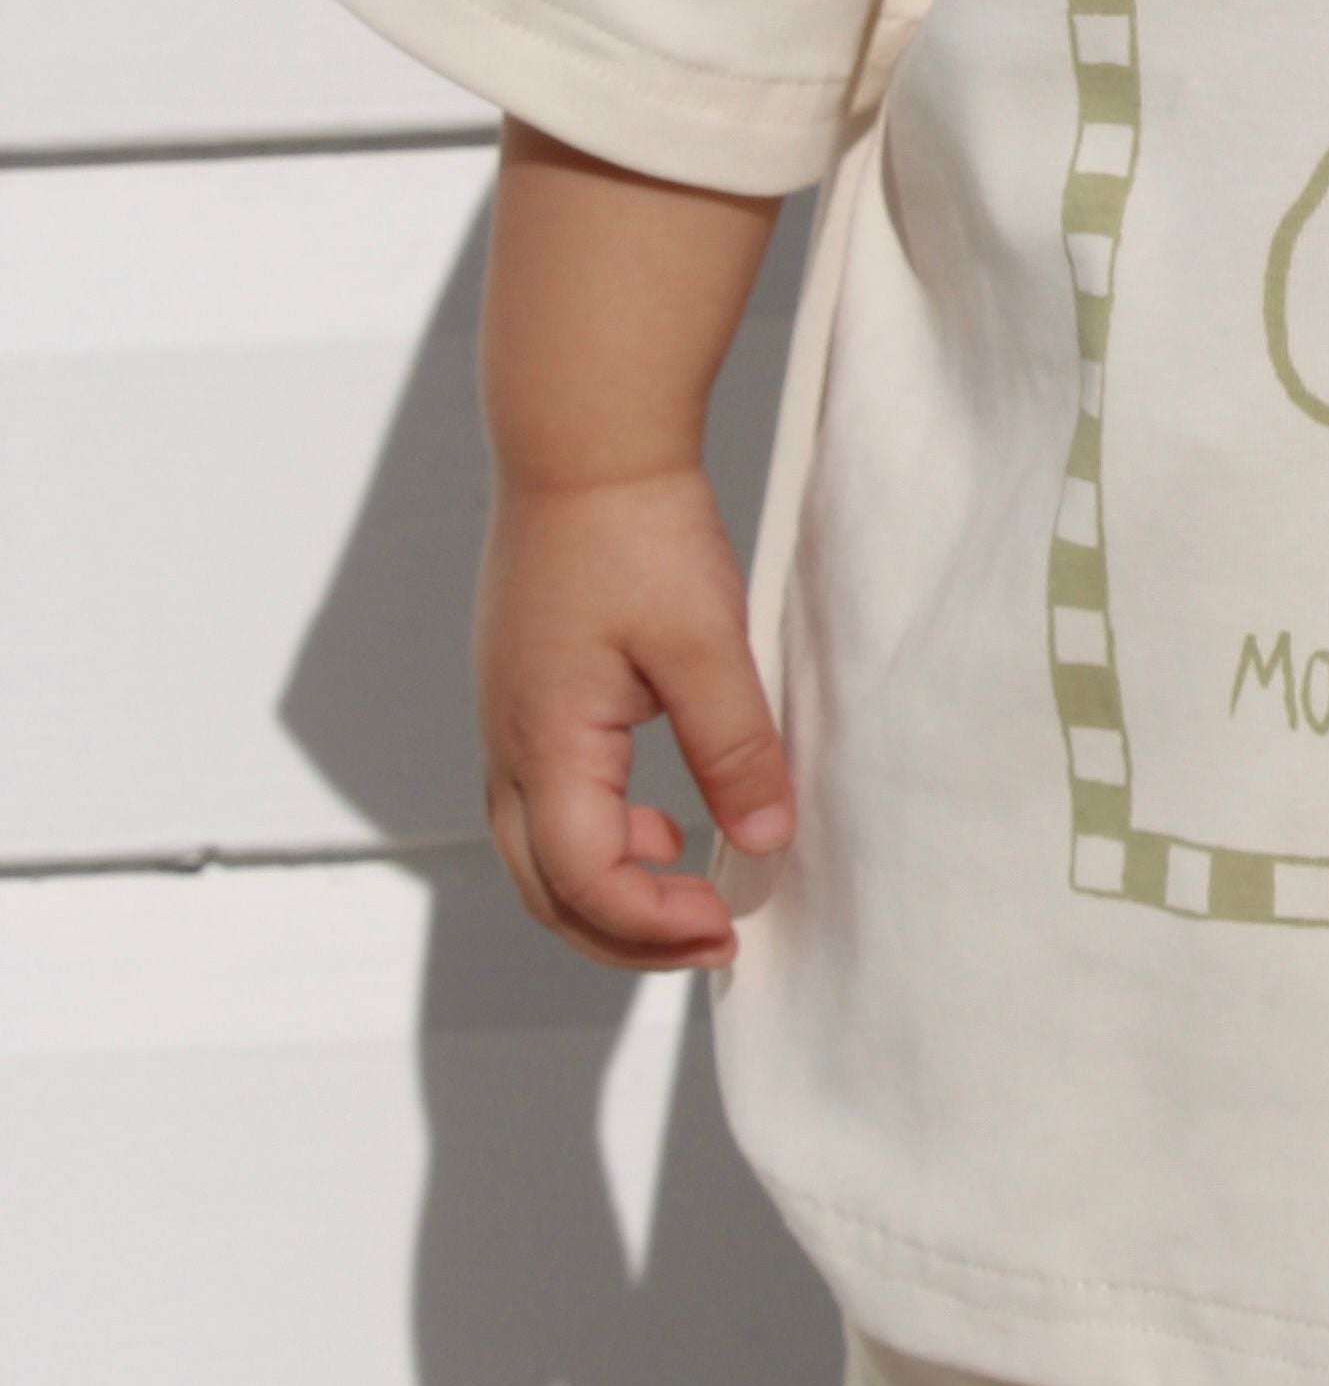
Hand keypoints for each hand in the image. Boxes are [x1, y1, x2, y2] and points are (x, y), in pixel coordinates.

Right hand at [475, 464, 795, 970]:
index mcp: (544, 740)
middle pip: (542, 889)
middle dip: (625, 935)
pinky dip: (598, 836)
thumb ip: (734, 748)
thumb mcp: (705, 644)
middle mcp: (506, 744)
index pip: (584, 880)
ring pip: (536, 852)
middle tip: (713, 942)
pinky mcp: (523, 697)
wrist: (581, 443)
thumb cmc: (635, 532)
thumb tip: (765, 840)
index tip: (728, 927)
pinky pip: (544, 802)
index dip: (653, 924)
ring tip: (693, 889)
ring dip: (608, 889)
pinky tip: (663, 816)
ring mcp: (506, 721)